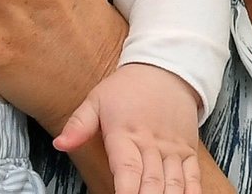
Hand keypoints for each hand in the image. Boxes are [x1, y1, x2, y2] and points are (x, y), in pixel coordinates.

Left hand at [56, 63, 203, 193]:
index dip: (126, 193)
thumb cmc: (127, 87)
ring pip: (174, 183)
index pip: (127, 170)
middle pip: (152, 183)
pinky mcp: (187, 151)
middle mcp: (151, 145)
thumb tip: (59, 144)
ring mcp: (172, 149)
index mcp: (125, 134)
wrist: (165, 69)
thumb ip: (79, 125)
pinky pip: (192, 177)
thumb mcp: (96, 99)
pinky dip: (191, 193)